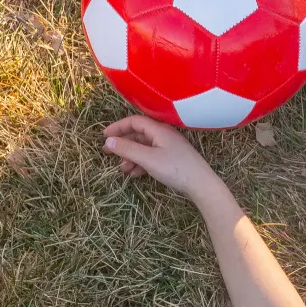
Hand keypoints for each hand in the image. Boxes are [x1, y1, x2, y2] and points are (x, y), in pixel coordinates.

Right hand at [102, 114, 227, 202]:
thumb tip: (108, 141)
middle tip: (107, 153)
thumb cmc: (175, 168)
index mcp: (159, 129)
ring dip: (131, 157)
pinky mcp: (172, 159)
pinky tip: (135, 174)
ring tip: (122, 169)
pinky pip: (151, 157)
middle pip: (138, 135)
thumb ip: (128, 149)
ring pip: (144, 148)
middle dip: (122, 144)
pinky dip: (141, 164)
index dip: (118, 127)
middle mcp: (164, 135)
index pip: (134, 122)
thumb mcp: (148, 159)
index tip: (104, 136)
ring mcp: (168, 147)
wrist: (201, 184)